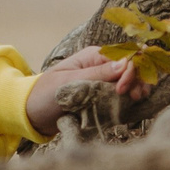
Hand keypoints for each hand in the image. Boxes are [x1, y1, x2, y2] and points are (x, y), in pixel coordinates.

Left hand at [24, 46, 147, 138]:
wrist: (31, 113)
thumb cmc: (45, 93)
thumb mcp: (69, 82)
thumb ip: (97, 74)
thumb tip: (125, 63)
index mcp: (94, 57)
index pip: (124, 57)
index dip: (130, 71)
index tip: (122, 89)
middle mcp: (101, 68)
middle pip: (131, 70)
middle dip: (137, 81)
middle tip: (136, 96)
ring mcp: (103, 83)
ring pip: (129, 83)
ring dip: (136, 90)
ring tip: (135, 100)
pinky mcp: (102, 98)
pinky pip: (121, 98)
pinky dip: (128, 101)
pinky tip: (131, 106)